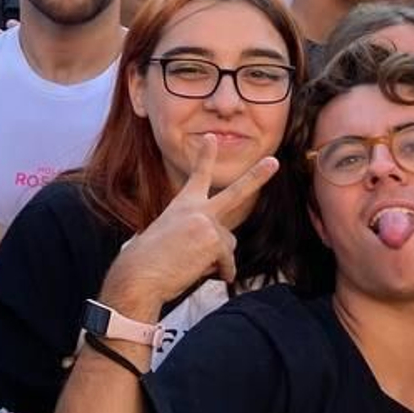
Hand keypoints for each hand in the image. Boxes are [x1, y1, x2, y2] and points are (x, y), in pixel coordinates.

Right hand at [103, 135, 279, 311]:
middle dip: (257, 176)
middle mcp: (197, 208)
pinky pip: (227, 263)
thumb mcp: (171, 237)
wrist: (139, 274)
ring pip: (228, 244)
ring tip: (188, 264)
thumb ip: (198, 235)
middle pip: (236, 191)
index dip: (206, 156)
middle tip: (273, 162)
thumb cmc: (149, 261)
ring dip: (215, 260)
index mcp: (183, 204)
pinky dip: (219, 273)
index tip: (211, 139)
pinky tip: (195, 273)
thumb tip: (222, 253)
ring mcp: (207, 222)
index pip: (199, 176)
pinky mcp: (214, 241)